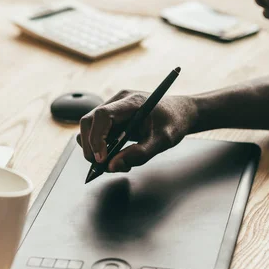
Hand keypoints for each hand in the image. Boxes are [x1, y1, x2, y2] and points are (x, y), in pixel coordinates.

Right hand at [77, 90, 197, 171]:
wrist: (180, 112)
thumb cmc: (173, 122)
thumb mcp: (162, 141)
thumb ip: (139, 154)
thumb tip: (112, 166)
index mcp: (131, 102)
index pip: (102, 115)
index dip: (96, 138)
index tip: (102, 159)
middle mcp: (117, 102)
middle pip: (88, 121)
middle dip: (90, 146)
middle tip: (101, 166)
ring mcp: (112, 109)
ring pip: (89, 128)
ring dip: (94, 148)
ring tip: (114, 163)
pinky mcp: (111, 118)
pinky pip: (97, 132)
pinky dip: (100, 147)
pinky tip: (116, 157)